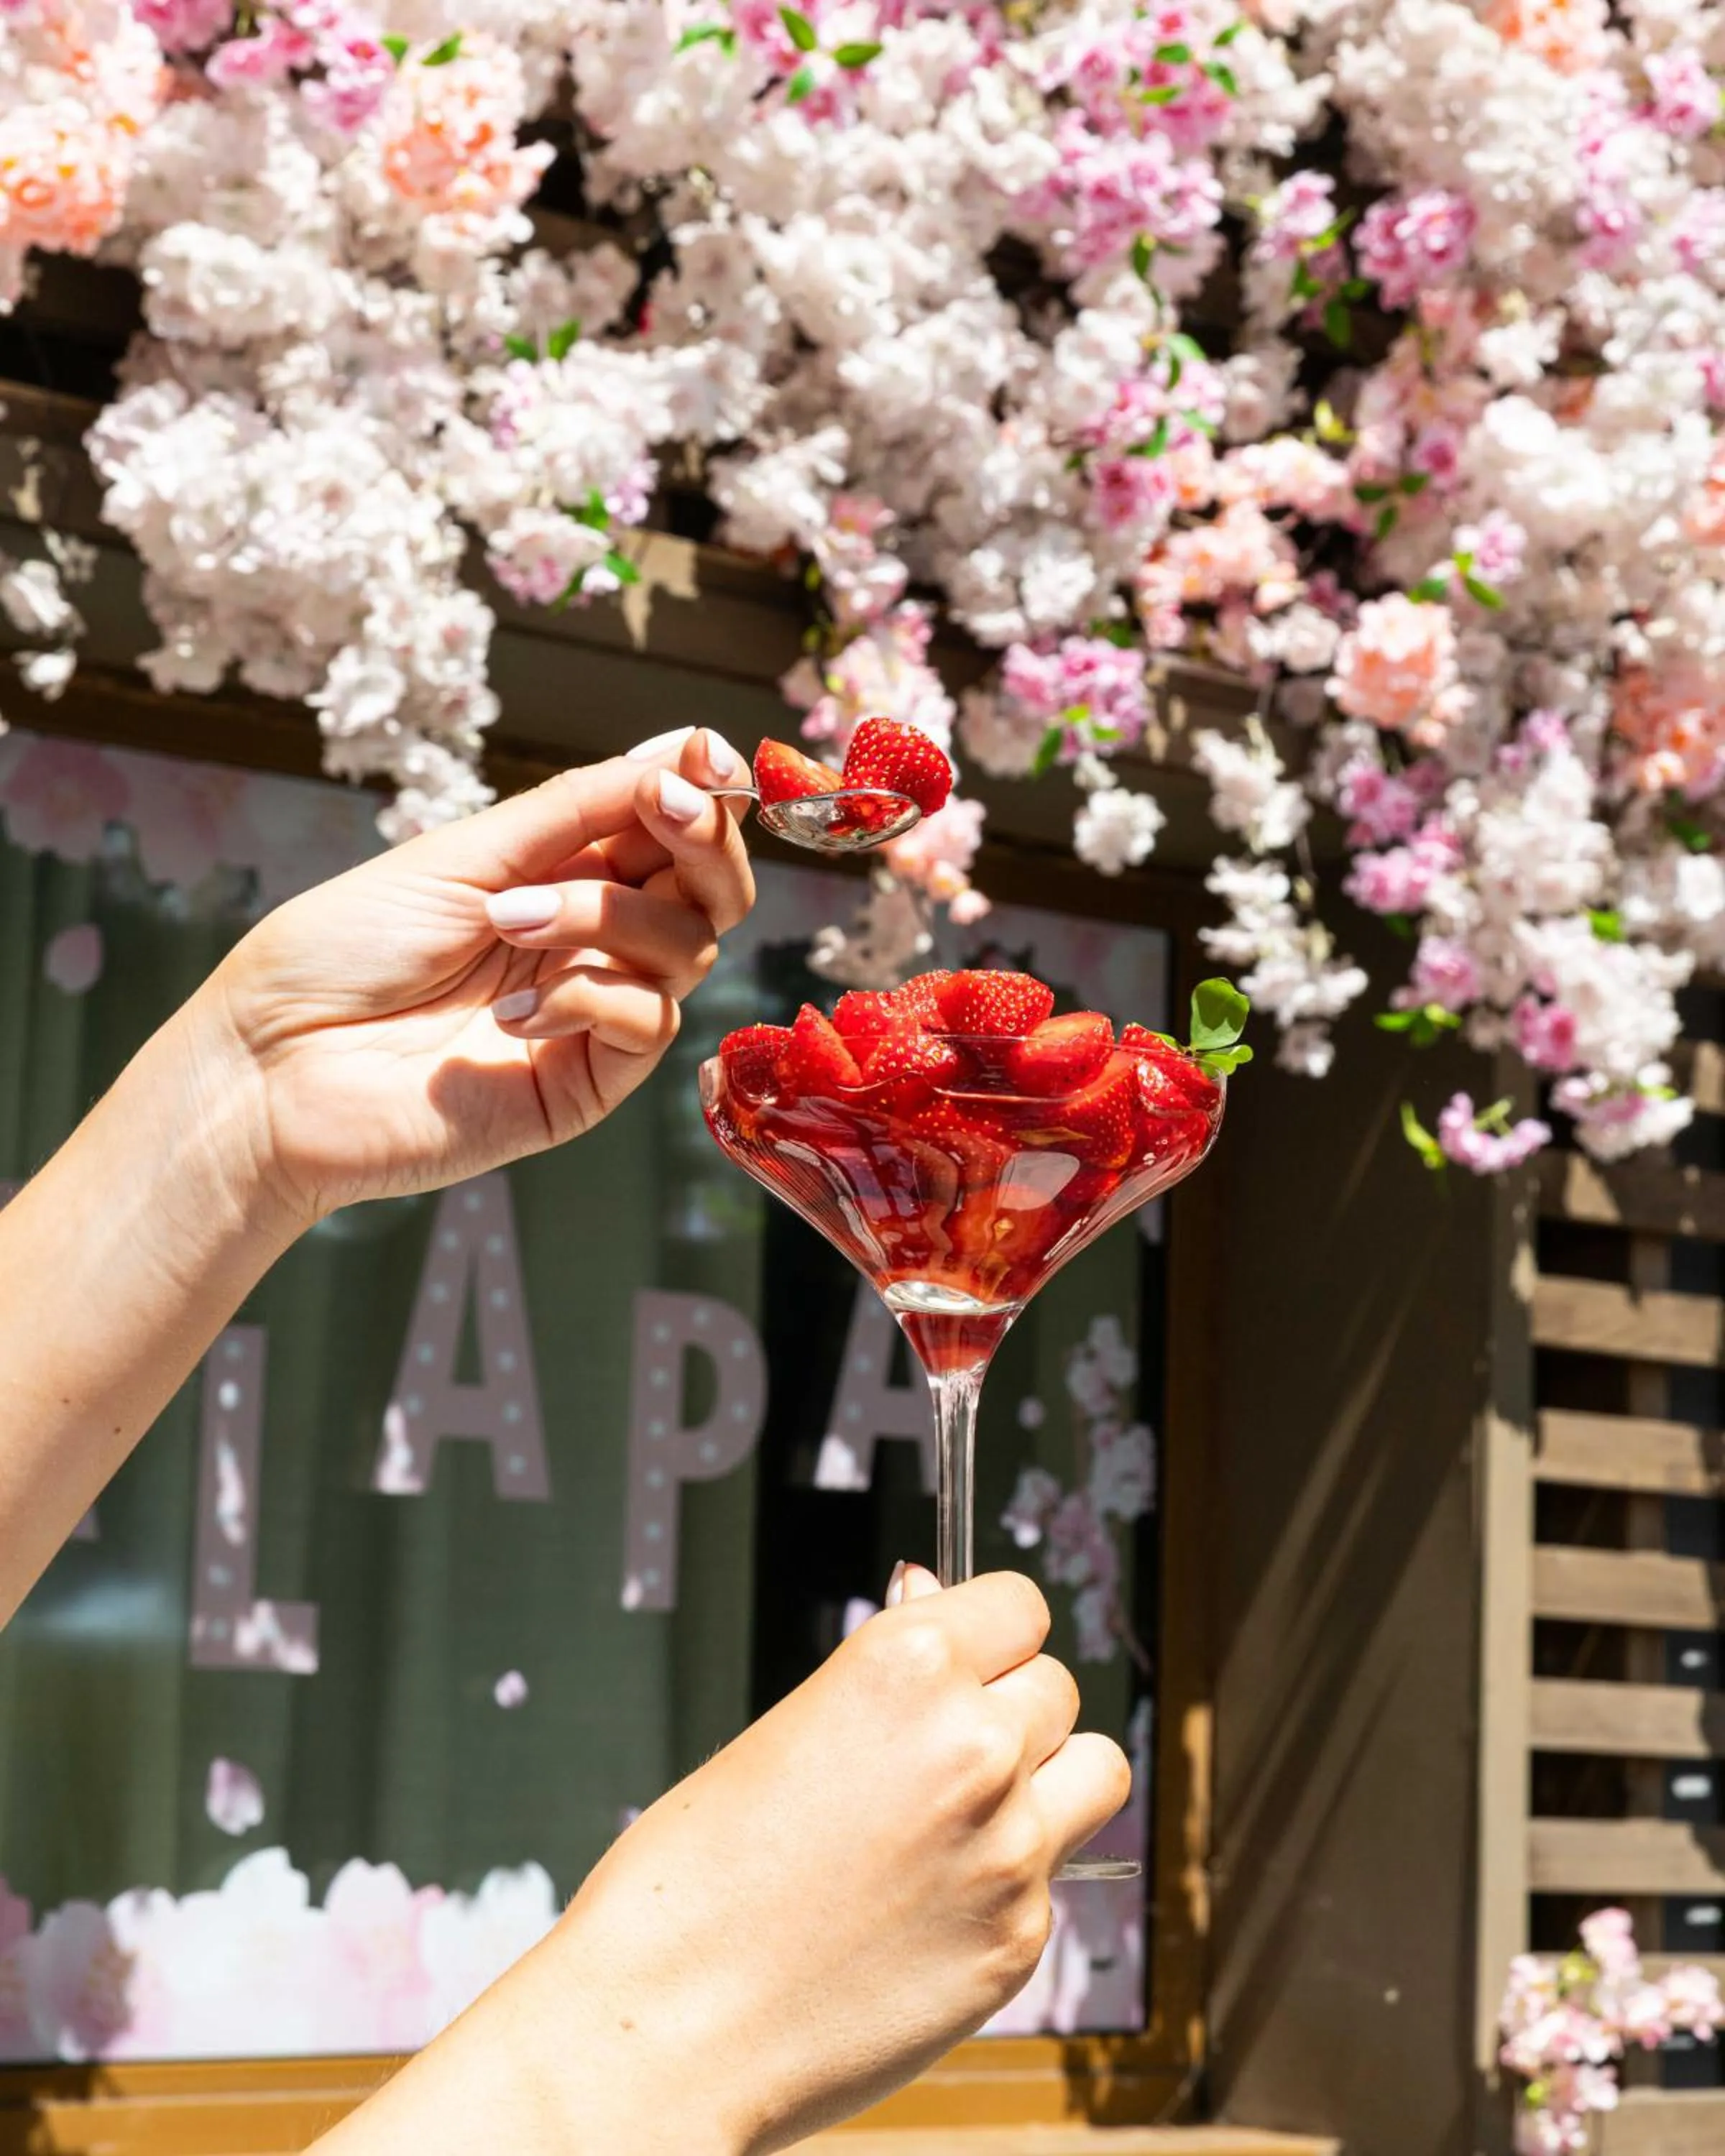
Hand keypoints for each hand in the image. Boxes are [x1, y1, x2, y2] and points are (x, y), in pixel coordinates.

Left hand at [194, 727, 754, 1225]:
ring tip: (509, 921)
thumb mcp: (462, 853)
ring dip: (609, 915)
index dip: (701, 790)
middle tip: (666, 807)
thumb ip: (575, 809)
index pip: (670, 830)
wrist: (272, 1068)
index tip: (702, 754)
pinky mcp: (587, 1083)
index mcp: (561, 875)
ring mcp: (594, 1015)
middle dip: (705, 841)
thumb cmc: (339, 953)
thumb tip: (677, 750)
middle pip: (709, 891)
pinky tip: (511, 1013)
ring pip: (690, 948)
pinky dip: (589, 995)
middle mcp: (591, 941)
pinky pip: (649, 1022)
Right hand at [513, 1568, 1126, 2154]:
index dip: (990, 1632)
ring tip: (978, 1817)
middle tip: (944, 1755)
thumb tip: (933, 1600)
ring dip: (1052, 1781)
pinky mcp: (1022, 1937)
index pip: (1018, 1605)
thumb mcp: (785, 1730)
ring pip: (1095, 1770)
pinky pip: (1058, 1875)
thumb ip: (886, 1674)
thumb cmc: (696, 1879)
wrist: (672, 2024)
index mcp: (906, 1667)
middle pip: (1057, 1686)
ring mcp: (1011, 1844)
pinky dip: (1014, 1881)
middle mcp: (974, 1743)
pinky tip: (935, 1906)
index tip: (972, 1657)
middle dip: (1011, 1709)